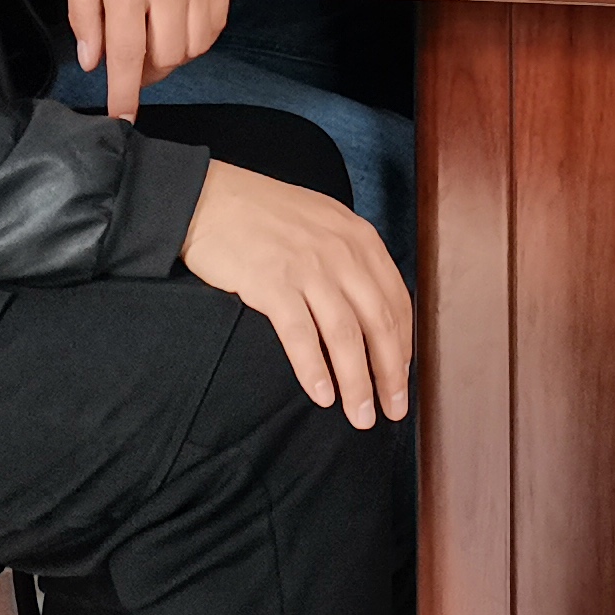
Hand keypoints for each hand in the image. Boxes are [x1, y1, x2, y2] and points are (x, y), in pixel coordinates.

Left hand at [61, 0, 226, 122]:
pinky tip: (178, 27)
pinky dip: (197, 38)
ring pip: (195, 45)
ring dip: (173, 58)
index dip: (123, 93)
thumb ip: (83, 11)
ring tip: (153, 44)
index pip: (126, 53)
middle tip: (129, 62)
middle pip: (167, 56)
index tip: (120, 117)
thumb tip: (92, 60)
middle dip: (146, 73)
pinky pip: (216, 23)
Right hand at [180, 159, 412, 428]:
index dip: (404, 346)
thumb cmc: (265, 214)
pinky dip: (314, 370)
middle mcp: (342, 253)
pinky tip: (322, 395)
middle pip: (380, 323)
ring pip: (346, 336)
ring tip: (361, 416)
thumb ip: (351, 257)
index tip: (402, 378)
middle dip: (390, 373)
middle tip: (393, 410)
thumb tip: (370, 305)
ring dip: (357, 383)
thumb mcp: (325, 223)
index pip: (397, 301)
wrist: (211, 198)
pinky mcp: (273, 284)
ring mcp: (308, 268)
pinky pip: (301, 336)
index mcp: (360, 238)